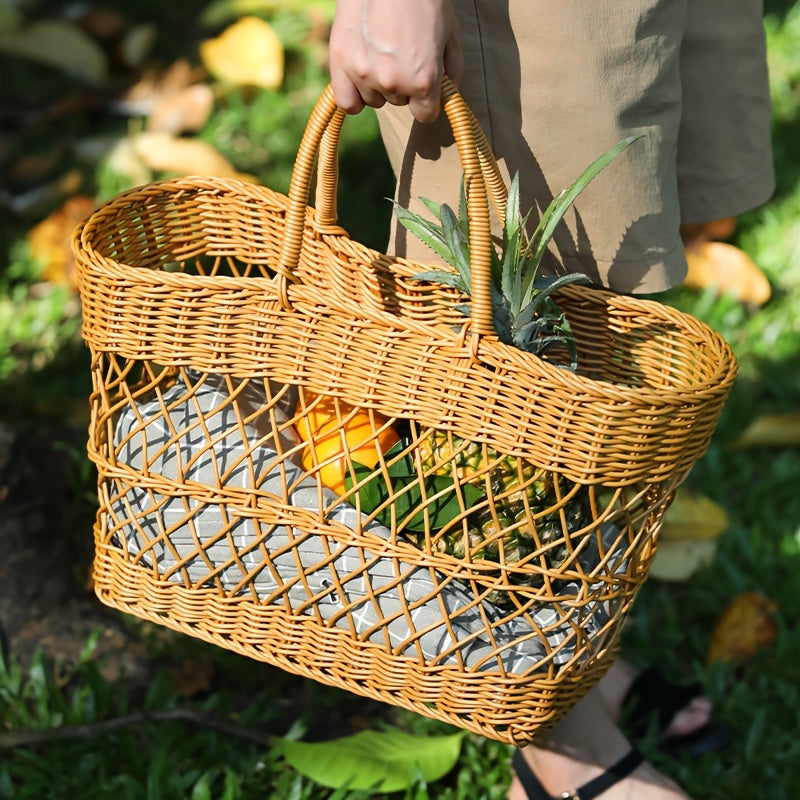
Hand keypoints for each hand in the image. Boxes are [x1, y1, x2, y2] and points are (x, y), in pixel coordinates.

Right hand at [329, 0, 463, 121]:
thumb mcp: (449, 33)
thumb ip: (451, 70)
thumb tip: (446, 94)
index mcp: (423, 80)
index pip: (425, 114)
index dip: (427, 100)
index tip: (424, 86)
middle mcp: (393, 83)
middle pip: (399, 103)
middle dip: (403, 85)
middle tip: (401, 51)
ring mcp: (364, 74)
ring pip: (374, 99)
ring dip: (378, 84)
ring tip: (380, 50)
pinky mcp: (340, 64)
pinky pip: (347, 102)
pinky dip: (353, 94)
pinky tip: (360, 76)